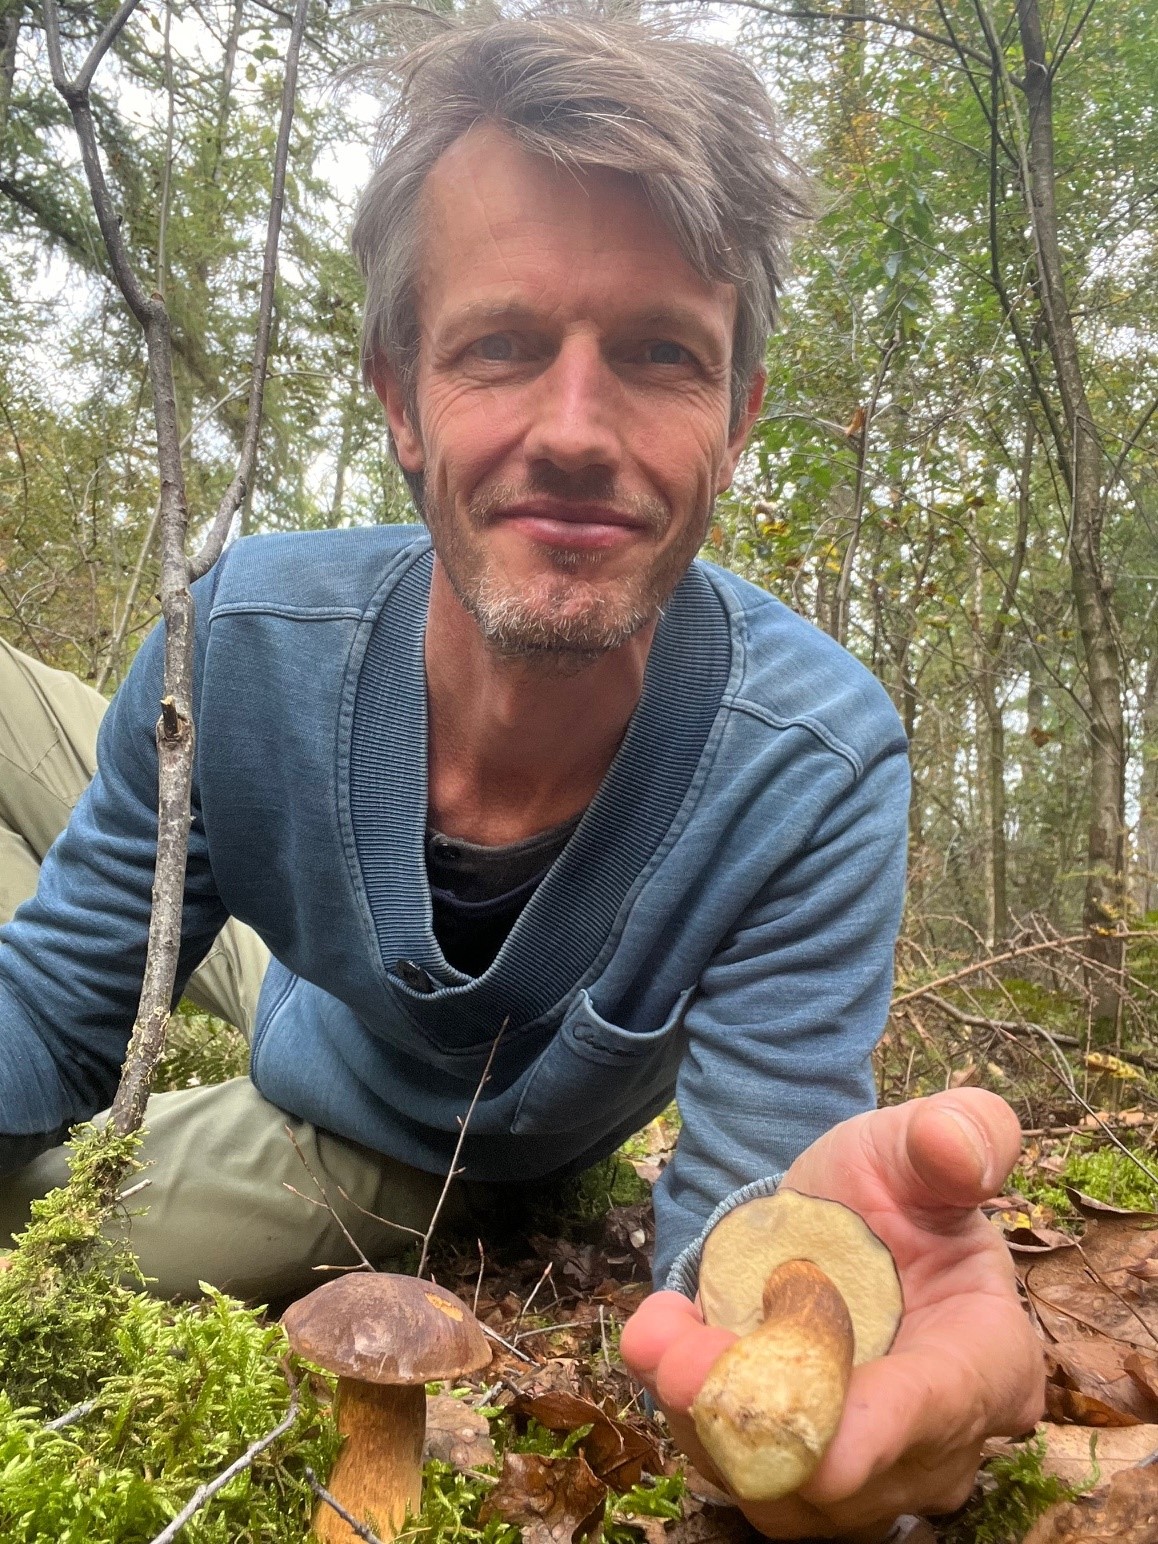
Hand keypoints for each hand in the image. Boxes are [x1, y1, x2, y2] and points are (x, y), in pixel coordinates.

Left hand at [620, 1090, 1045, 1538]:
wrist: (834, 1218)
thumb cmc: (896, 1183)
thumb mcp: (919, 1139)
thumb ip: (961, 1133)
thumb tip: (960, 1152)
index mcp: (988, 1359)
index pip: (943, 1410)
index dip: (882, 1434)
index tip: (822, 1452)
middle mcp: (933, 1442)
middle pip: (846, 1472)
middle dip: (757, 1424)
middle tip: (676, 1361)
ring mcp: (860, 1471)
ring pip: (777, 1486)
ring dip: (704, 1421)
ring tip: (660, 1339)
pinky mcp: (792, 1468)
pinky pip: (733, 1468)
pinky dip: (683, 1413)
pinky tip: (659, 1338)